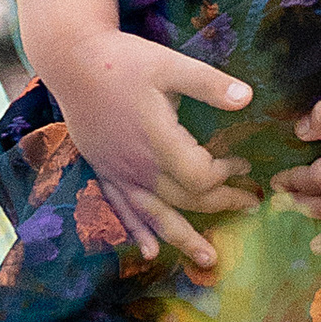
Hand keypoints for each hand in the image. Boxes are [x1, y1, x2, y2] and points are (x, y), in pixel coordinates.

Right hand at [48, 30, 256, 271]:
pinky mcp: (104, 171)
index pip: (201, 176)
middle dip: (221, 204)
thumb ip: (208, 83)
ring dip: (184, 239)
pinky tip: (148, 252)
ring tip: (208, 260)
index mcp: (159, 141)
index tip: (243, 163)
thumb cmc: (123, 61)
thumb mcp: (169, 65)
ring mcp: (119, 173)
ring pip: (155, 216)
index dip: (226, 175)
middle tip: (249, 204)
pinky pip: (122, 211)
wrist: (71, 61)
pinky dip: (138, 232)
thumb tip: (248, 98)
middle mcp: (139, 166)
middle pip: (186, 200)